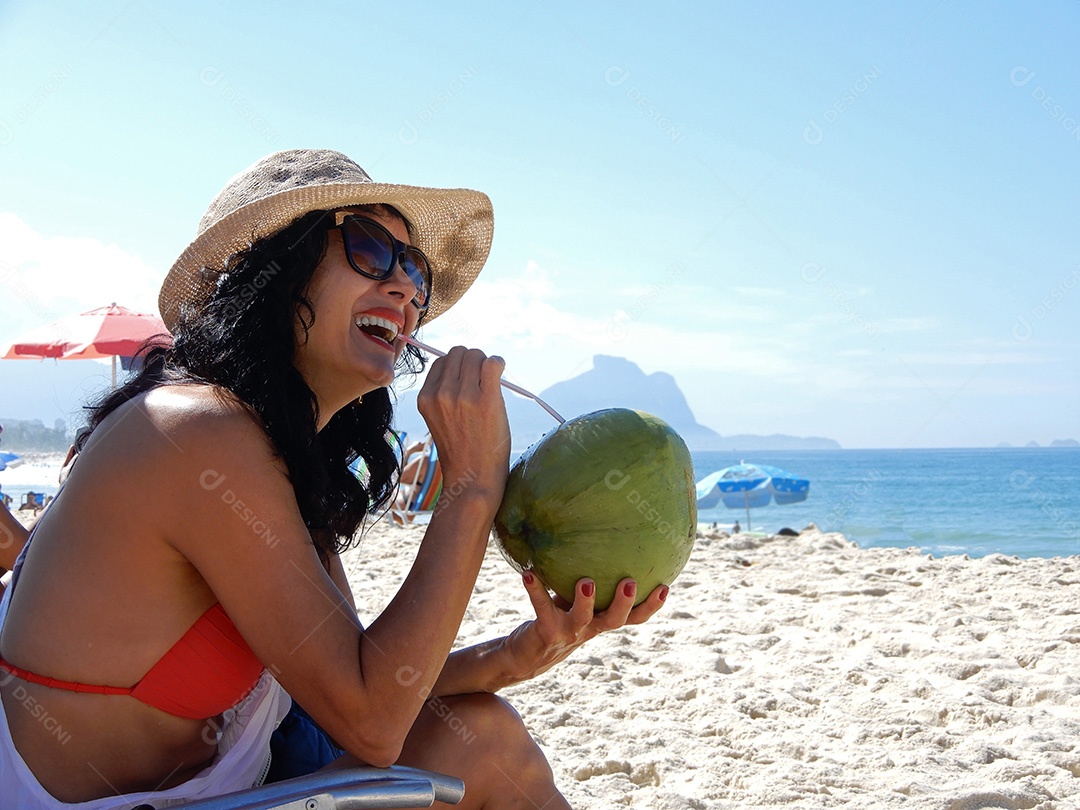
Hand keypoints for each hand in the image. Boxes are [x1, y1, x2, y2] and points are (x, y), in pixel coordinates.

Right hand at [417, 346, 510, 494]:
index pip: (441, 361)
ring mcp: (463, 396)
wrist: (472, 479)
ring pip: (476, 355)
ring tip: (491, 383)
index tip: (468, 380)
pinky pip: (493, 363)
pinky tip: (500, 374)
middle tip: (483, 380)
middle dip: (473, 361)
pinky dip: (499, 363)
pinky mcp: (486, 400)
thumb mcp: (440, 419)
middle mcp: (441, 394)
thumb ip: (445, 393)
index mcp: (425, 398)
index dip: (458, 366)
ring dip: (487, 363)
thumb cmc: (461, 451)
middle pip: (459, 353)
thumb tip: (466, 364)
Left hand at [502, 572, 668, 682]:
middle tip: (631, 582)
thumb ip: (587, 576)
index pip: (633, 617)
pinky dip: (536, 590)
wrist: (525, 654)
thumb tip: (596, 536)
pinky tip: (528, 573)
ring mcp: (568, 632)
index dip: (651, 606)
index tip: (665, 587)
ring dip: (585, 600)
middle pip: (614, 621)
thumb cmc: (554, 617)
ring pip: (582, 618)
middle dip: (625, 603)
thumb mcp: (572, 597)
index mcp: (600, 620)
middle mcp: (589, 628)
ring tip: (586, 581)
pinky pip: (542, 607)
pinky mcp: (546, 632)